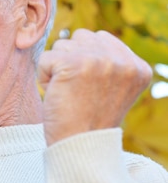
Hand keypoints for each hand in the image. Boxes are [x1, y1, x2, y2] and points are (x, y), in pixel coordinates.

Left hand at [38, 29, 151, 144]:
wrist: (80, 147)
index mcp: (138, 66)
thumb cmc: (88, 120)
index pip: (100, 39)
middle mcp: (123, 60)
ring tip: (68, 94)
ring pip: (61, 45)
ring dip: (57, 68)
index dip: (85, 62)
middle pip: (79, 37)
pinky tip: (57, 96)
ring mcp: (99, 60)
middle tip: (77, 92)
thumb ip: (107, 61)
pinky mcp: (73, 64)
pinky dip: (44, 77)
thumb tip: (83, 35)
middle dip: (70, 60)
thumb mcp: (112, 88)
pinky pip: (45, 58)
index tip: (91, 90)